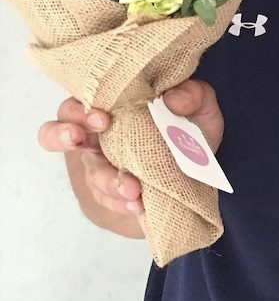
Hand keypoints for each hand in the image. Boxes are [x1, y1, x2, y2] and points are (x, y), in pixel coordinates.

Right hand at [37, 80, 223, 229]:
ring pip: (90, 174)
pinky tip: (139, 206)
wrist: (198, 168)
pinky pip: (108, 200)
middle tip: (80, 139)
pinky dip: (123, 203)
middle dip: (64, 136)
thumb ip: (193, 94)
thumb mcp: (201, 106)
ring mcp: (102, 165)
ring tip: (133, 190)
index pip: (79, 100)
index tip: (102, 118)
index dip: (80, 110)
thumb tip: (173, 99)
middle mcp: (97, 135)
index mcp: (112, 105)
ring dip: (109, 181)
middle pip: (56, 132)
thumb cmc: (190, 126)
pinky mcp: (112, 193)